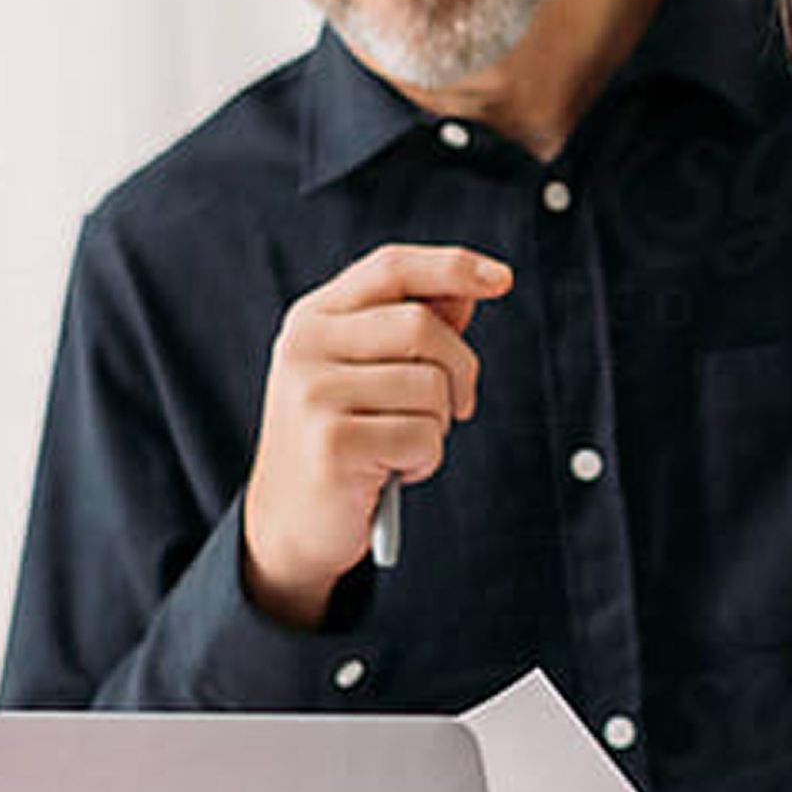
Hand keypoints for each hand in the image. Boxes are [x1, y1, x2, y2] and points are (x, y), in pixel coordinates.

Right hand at [243, 243, 512, 624]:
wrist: (289, 525)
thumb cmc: (345, 440)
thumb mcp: (373, 373)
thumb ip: (416, 327)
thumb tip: (468, 290)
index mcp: (315, 317)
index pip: (392, 268)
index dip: (452, 266)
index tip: (502, 279)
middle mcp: (305, 346)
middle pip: (422, 326)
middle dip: (459, 370)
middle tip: (455, 406)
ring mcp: (312, 393)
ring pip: (431, 385)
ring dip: (439, 424)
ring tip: (403, 445)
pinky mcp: (331, 443)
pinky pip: (422, 436)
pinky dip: (425, 459)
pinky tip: (391, 472)